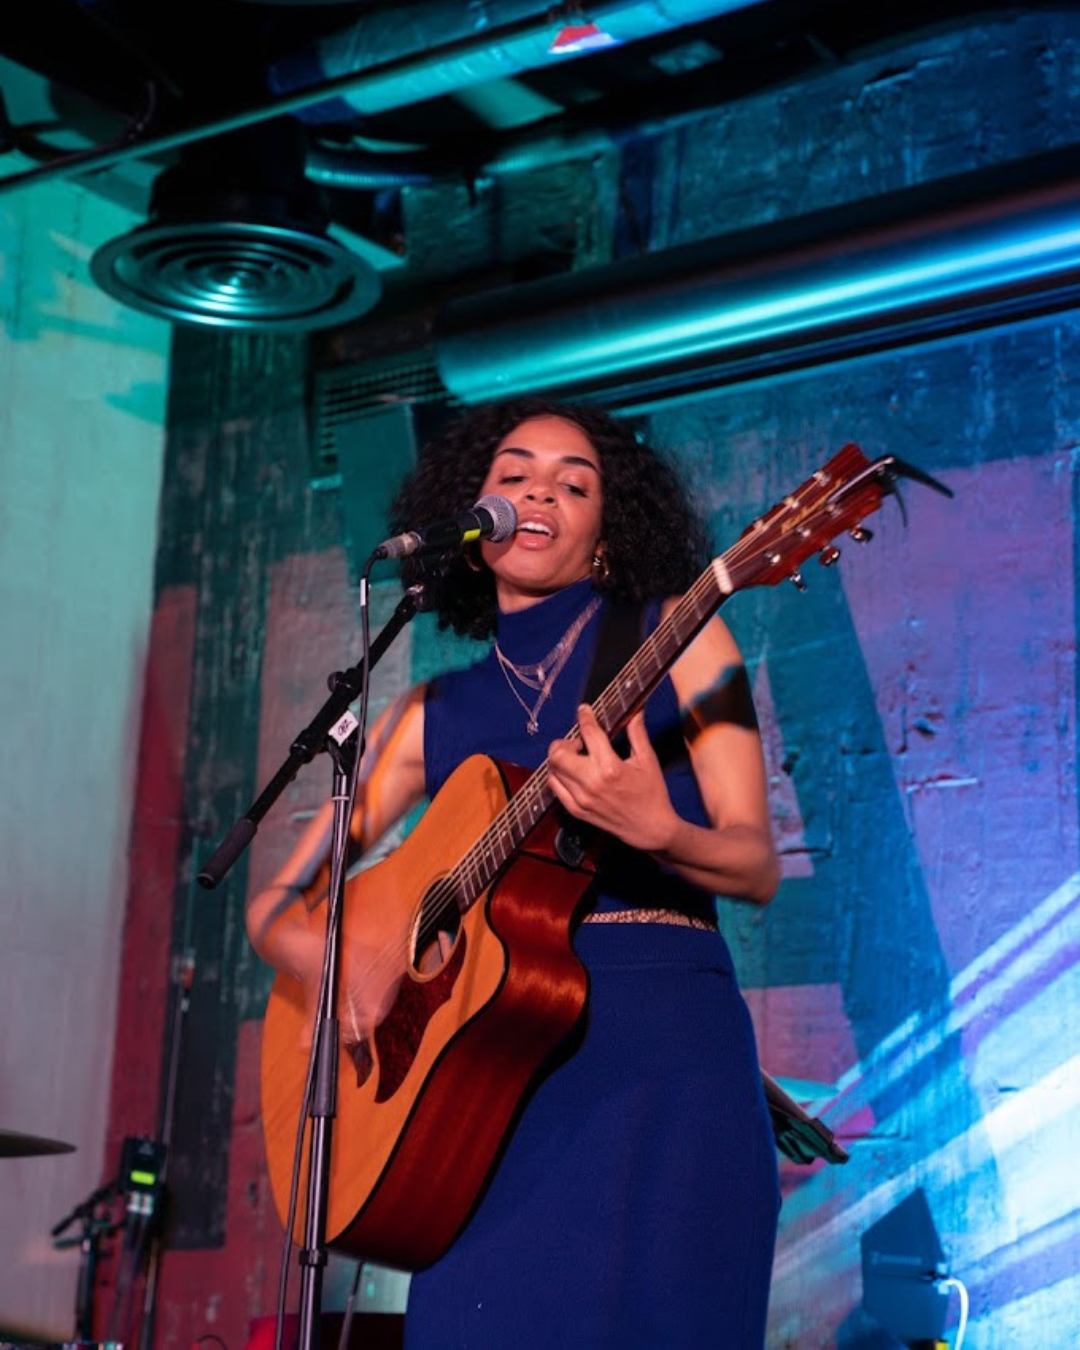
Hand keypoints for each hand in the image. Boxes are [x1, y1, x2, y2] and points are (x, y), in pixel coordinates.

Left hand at [547, 704, 679, 851]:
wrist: (650, 829)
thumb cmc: (652, 794)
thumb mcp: (648, 761)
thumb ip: (637, 733)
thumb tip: (635, 710)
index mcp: (611, 768)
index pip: (589, 733)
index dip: (585, 716)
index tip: (584, 709)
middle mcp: (591, 783)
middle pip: (558, 753)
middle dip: (564, 741)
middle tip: (578, 742)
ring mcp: (581, 799)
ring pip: (553, 770)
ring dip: (560, 758)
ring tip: (576, 757)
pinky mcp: (576, 810)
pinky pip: (555, 787)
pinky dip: (558, 775)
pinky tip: (571, 772)